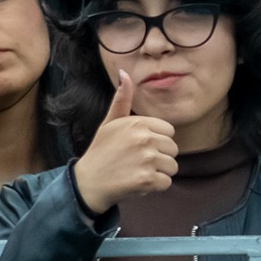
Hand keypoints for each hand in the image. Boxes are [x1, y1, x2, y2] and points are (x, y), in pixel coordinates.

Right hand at [71, 71, 179, 214]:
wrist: (87, 184)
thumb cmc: (101, 152)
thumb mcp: (110, 123)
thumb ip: (122, 99)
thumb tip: (124, 73)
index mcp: (138, 123)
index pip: (169, 131)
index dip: (157, 141)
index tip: (139, 147)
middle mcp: (144, 139)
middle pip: (173, 149)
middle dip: (160, 158)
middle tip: (138, 162)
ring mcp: (147, 160)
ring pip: (172, 166)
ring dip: (159, 173)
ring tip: (138, 172)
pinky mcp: (147, 180)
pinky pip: (166, 182)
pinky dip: (155, 187)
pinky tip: (139, 184)